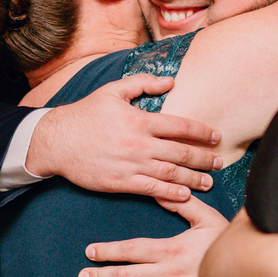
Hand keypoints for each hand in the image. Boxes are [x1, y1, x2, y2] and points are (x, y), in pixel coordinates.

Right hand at [26, 74, 221, 201]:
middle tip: (220, 161)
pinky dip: (171, 193)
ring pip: (170, 173)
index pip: (180, 126)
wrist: (56, 140)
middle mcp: (139, 144)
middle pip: (181, 152)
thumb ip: (143, 83)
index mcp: (139, 120)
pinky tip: (185, 195)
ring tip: (209, 181)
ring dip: (193, 178)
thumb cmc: (85, 113)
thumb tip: (170, 81)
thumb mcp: (113, 91)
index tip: (216, 136)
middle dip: (204, 158)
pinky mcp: (121, 182)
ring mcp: (131, 165)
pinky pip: (152, 189)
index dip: (201, 132)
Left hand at [78, 195, 227, 276]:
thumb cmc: (227, 244)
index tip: (90, 252)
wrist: (248, 275)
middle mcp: (164, 273)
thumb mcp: (207, 217)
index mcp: (168, 249)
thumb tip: (162, 190)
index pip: (131, 249)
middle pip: (125, 275)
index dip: (108, 251)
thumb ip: (183, 204)